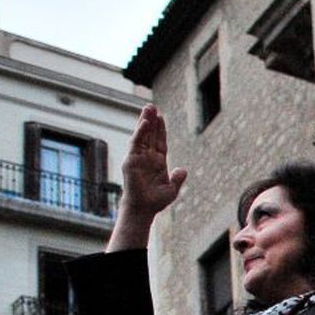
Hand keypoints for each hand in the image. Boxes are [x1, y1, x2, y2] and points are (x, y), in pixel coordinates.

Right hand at [117, 106, 186, 224]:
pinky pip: (136, 144)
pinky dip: (140, 133)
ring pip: (142, 136)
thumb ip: (178, 178)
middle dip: (151, 120)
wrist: (144, 208)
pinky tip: (144, 123)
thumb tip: (183, 170)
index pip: (160, 141)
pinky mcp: (131, 160)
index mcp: (158, 162)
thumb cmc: (156, 201)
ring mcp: (139, 157)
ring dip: (145, 121)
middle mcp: (147, 157)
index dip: (161, 130)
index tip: (161, 117)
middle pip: (150, 135)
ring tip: (147, 108)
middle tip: (152, 106)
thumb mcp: (172, 189)